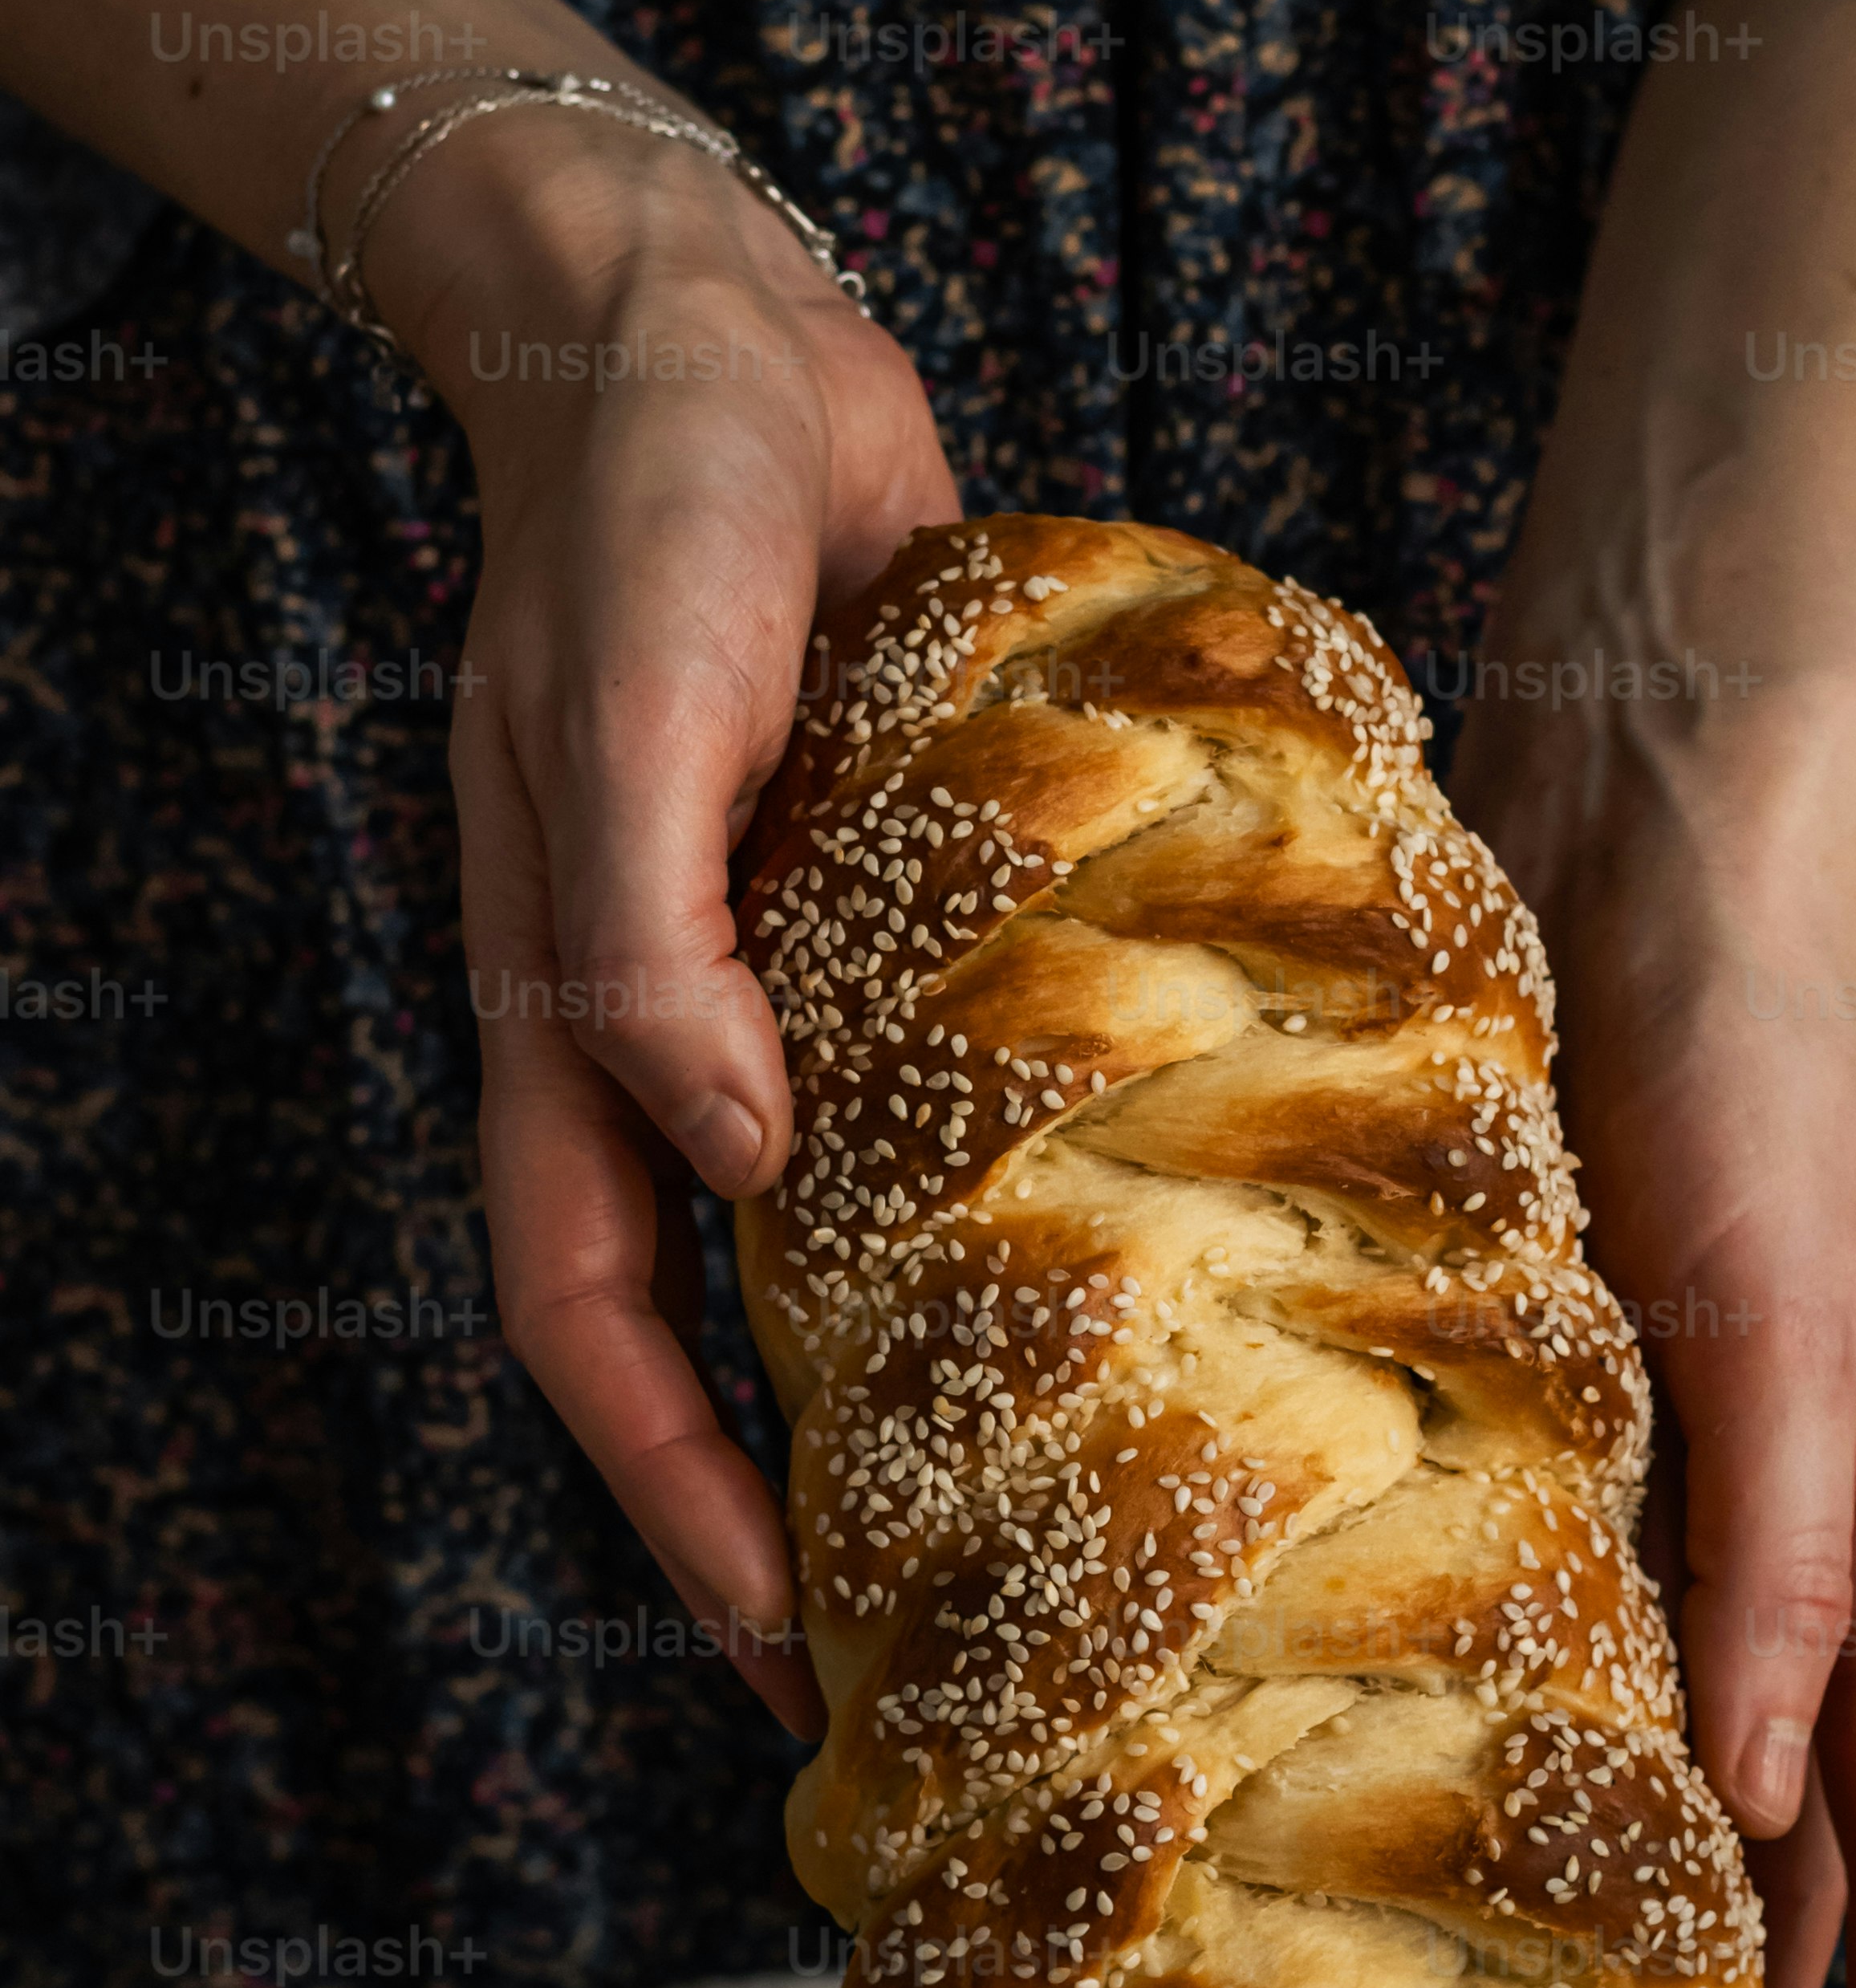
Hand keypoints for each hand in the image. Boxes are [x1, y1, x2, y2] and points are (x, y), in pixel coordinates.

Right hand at [384, 128, 956, 1735]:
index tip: (788, 1655)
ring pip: (847, 1219)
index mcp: (576, 1017)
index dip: (679, 1506)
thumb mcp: (629, 707)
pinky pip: (953, 1067)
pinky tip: (1148, 1226)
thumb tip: (728, 1161)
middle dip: (803, 1496)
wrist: (712, 332)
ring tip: (1065, 1493)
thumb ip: (641, 934)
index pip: (604, 1325)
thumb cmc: (647, 508)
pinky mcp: (900, 889)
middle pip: (724, 1321)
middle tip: (949, 1642)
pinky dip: (1019, 1164)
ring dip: (921, 1359)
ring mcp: (794, 963)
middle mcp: (683, 1021)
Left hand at [1453, 694, 1855, 1987]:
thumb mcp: (1785, 1317)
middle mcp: (1766, 1515)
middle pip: (1790, 1814)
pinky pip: (1513, 1604)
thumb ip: (1782, 1551)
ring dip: (1627, 1885)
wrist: (1627, 851)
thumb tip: (1766, 1803)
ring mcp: (1645, 1461)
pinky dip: (1487, 1720)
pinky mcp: (1520, 1396)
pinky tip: (1404, 1800)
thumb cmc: (1743, 1073)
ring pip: (1650, 1728)